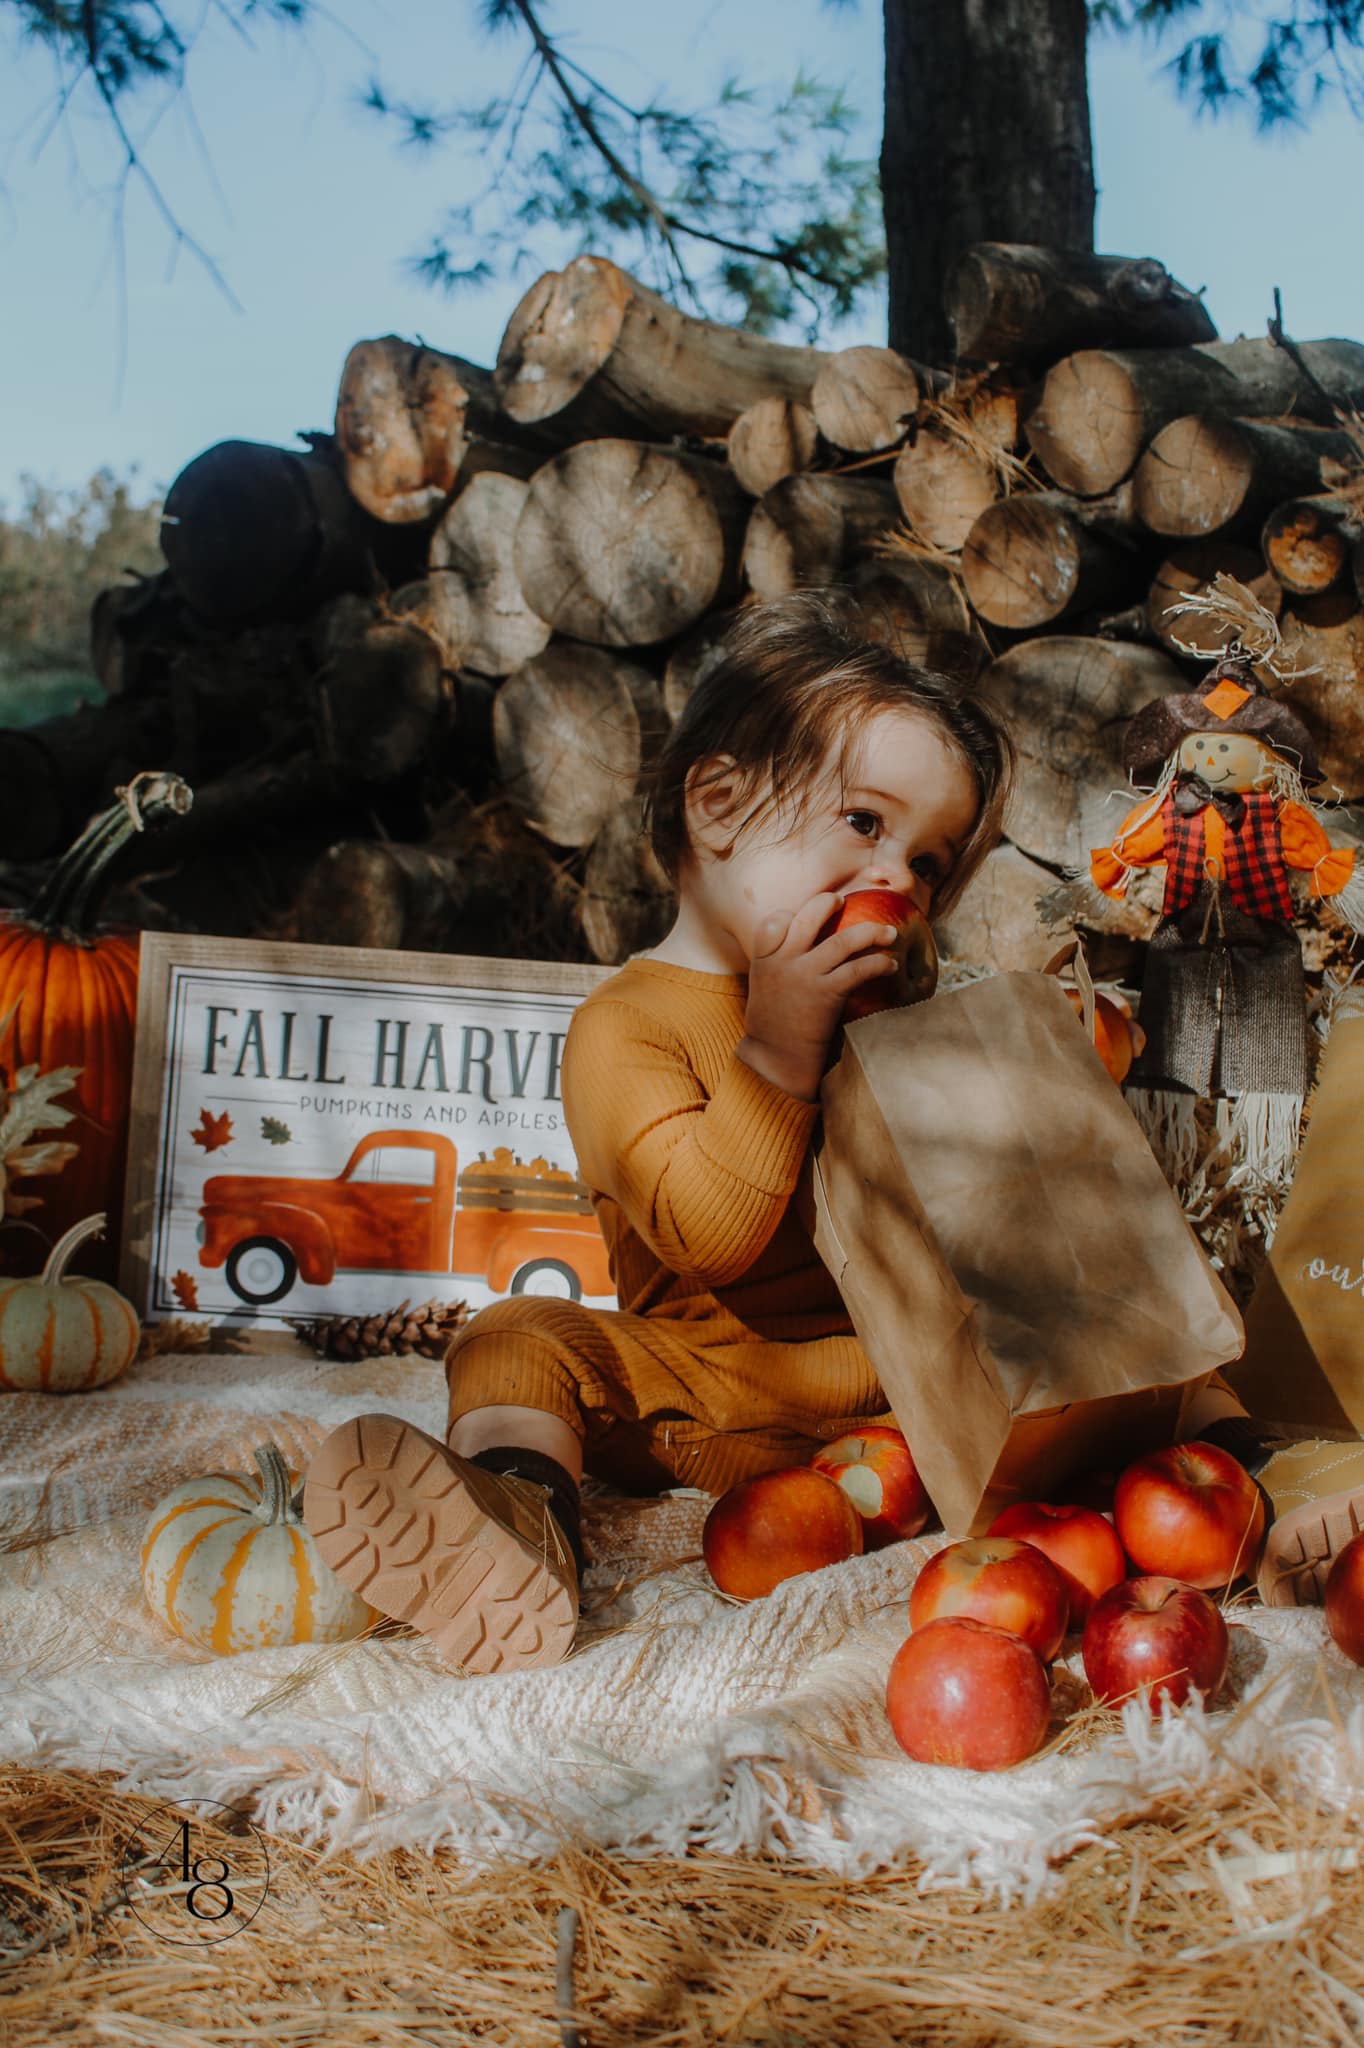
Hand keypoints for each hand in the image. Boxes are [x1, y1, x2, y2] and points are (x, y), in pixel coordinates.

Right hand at [736, 891, 899, 1100]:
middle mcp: (784, 962)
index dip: (791, 914)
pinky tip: (891, 964)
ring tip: (889, 931)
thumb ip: (777, 968)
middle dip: (828, 903)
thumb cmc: (773, 1028)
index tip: (803, 915)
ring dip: (871, 932)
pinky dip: (879, 962)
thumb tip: (803, 955)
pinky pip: (858, 969)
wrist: (775, 1060)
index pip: (774, 921)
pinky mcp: (826, 994)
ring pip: (842, 941)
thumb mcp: (764, 990)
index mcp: (764, 960)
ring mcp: (805, 976)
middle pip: (809, 917)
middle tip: (843, 901)